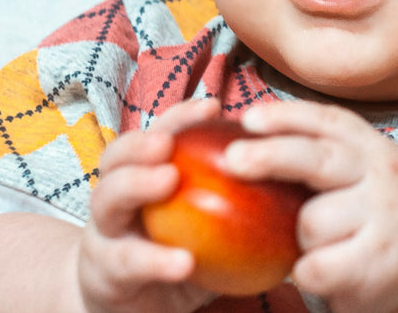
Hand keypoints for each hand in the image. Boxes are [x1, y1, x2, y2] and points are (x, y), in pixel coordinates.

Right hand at [77, 99, 221, 312]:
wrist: (134, 308)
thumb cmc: (177, 255)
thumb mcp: (205, 224)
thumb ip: (233, 199)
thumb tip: (293, 179)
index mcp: (143, 177)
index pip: (156, 136)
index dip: (179, 117)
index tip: (212, 105)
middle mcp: (117, 198)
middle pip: (115, 158)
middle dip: (141, 143)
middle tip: (169, 141)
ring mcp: (104, 234)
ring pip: (106, 201)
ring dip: (136, 184)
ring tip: (168, 179)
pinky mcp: (104, 273)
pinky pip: (128, 262)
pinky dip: (155, 259)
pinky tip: (182, 262)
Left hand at [221, 101, 397, 312]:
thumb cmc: (371, 214)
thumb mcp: (358, 172)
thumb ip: (317, 153)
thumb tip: (244, 135)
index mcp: (371, 146)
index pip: (327, 121)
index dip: (286, 116)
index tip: (248, 119)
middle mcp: (383, 174)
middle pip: (318, 160)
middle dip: (271, 156)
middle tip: (232, 160)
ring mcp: (384, 219)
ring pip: (311, 222)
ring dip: (299, 237)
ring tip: (320, 244)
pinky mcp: (377, 263)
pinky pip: (315, 266)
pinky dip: (306, 272)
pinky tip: (322, 269)